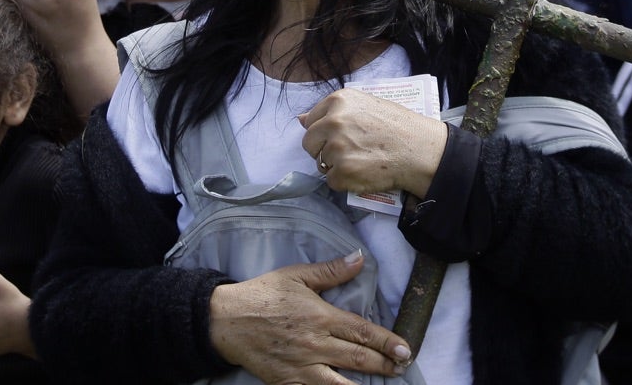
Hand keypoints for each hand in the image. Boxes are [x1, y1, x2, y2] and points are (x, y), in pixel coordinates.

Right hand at [209, 251, 412, 384]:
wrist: (226, 321)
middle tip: (403, 366)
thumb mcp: (296, 276)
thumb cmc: (263, 294)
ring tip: (386, 383)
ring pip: (340, 383)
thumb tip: (359, 259)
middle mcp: (314, 345)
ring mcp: (301, 368)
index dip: (386, 341)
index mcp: (320, 317)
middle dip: (384, 364)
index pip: (361, 331)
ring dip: (365, 384)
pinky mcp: (288, 383)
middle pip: (357, 358)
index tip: (405, 348)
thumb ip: (330, 271)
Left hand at [299, 89, 446, 197]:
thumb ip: (333, 111)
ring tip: (361, 161)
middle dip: (323, 150)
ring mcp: (336, 148)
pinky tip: (363, 172)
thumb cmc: (398, 126)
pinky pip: (331, 181)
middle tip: (348, 152)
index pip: (311, 121)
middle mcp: (333, 122)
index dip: (323, 132)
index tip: (339, 137)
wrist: (418, 149)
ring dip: (336, 166)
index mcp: (338, 101)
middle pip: (309, 143)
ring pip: (320, 164)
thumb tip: (300, 119)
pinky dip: (345, 181)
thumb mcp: (366, 104)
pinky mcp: (342, 172)